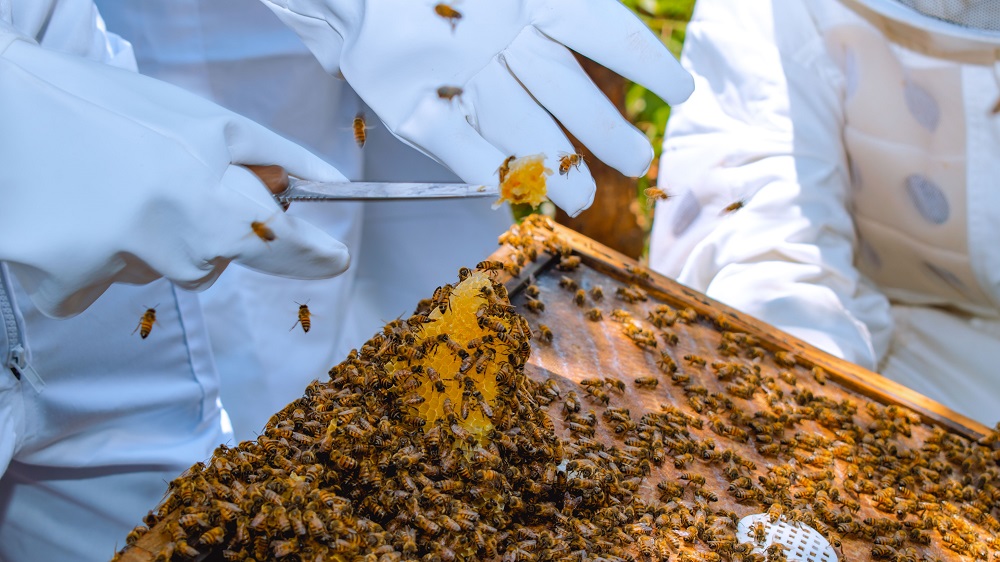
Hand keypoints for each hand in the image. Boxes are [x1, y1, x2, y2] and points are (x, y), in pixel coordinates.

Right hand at [0, 38, 350, 316]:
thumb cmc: (109, 106)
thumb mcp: (204, 121)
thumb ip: (274, 157)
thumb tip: (330, 186)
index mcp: (204, 191)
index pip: (278, 241)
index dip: (310, 253)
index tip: (334, 260)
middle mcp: (163, 238)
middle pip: (216, 263)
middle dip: (206, 232)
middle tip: (164, 182)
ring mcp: (110, 268)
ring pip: (158, 273)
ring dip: (149, 242)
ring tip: (110, 187)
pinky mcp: (61, 286)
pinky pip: (103, 287)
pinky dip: (96, 259)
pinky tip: (77, 215)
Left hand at [262, 0, 692, 215]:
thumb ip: (561, 4)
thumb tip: (606, 32)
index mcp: (528, 0)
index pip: (597, 30)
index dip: (641, 60)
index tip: (679, 91)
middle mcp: (499, 45)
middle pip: (561, 93)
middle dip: (599, 130)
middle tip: (634, 163)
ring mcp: (458, 81)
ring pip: (517, 127)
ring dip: (551, 161)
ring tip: (582, 195)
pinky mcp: (414, 112)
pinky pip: (457, 148)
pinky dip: (486, 170)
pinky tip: (517, 190)